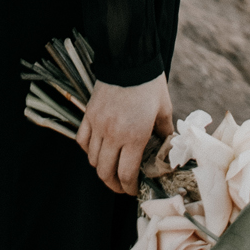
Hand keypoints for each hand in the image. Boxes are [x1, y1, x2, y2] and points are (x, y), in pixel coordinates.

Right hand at [77, 73, 174, 197]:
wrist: (128, 58)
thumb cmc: (150, 85)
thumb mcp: (164, 110)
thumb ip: (165, 133)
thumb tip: (167, 148)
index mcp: (134, 136)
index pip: (126, 174)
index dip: (129, 188)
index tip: (133, 191)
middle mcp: (113, 135)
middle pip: (105, 172)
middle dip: (114, 185)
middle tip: (122, 186)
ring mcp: (98, 125)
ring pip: (93, 159)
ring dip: (102, 168)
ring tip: (111, 168)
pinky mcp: (88, 115)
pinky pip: (82, 141)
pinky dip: (89, 150)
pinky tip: (98, 150)